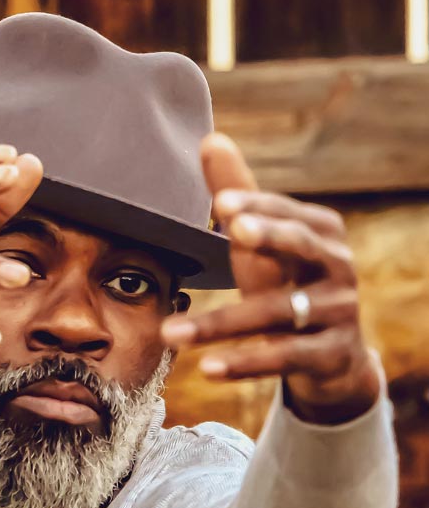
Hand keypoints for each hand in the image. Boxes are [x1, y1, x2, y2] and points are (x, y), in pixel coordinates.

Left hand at [160, 133, 379, 423]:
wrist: (331, 353)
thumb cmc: (288, 280)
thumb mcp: (262, 242)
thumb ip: (237, 194)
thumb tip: (211, 138)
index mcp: (321, 231)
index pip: (287, 212)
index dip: (257, 205)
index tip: (222, 203)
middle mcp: (338, 266)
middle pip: (303, 248)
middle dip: (271, 238)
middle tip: (234, 231)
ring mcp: (338, 312)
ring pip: (279, 313)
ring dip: (221, 323)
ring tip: (169, 332)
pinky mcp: (331, 355)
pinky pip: (285, 358)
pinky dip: (245, 363)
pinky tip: (207, 369)